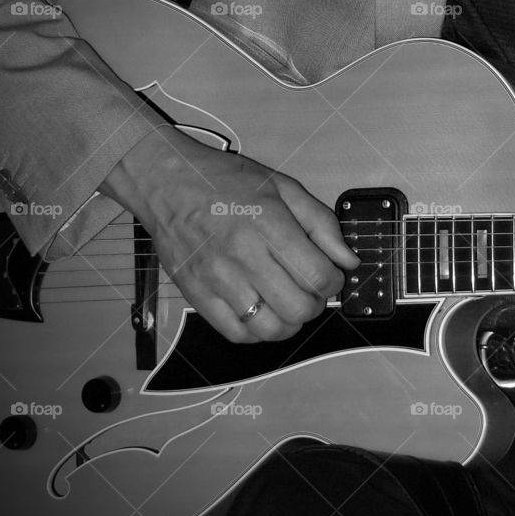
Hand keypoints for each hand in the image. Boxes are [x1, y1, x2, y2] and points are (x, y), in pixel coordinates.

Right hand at [100, 127, 358, 342]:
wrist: (165, 182)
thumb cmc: (226, 181)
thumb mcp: (283, 188)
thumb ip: (322, 224)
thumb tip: (349, 261)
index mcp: (269, 225)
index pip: (318, 276)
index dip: (334, 283)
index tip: (330, 276)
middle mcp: (243, 256)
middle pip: (298, 308)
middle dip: (315, 305)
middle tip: (310, 292)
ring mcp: (217, 280)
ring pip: (269, 329)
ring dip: (289, 323)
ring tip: (287, 305)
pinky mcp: (196, 296)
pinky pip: (236, 334)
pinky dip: (257, 332)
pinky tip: (261, 313)